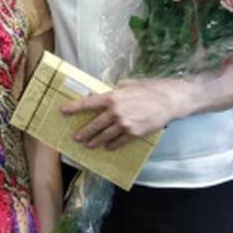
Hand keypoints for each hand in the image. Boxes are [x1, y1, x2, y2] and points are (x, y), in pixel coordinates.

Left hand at [61, 78, 181, 148]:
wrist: (170, 100)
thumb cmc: (150, 89)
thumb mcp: (129, 85)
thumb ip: (114, 91)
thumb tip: (100, 94)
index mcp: (113, 97)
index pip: (88, 103)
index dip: (74, 108)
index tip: (63, 111)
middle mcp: (116, 111)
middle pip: (95, 124)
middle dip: (84, 132)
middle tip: (76, 137)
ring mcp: (124, 124)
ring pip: (105, 136)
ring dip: (95, 141)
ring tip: (89, 145)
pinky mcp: (134, 133)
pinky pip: (119, 142)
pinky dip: (112, 145)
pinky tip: (108, 147)